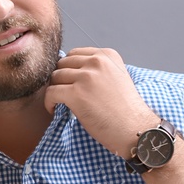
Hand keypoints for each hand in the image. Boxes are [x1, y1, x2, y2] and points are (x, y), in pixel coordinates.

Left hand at [42, 47, 159, 158]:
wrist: (134, 129)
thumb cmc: (125, 109)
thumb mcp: (117, 77)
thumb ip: (97, 69)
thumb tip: (68, 69)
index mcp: (107, 55)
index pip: (75, 54)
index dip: (69, 69)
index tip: (70, 83)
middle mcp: (97, 62)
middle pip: (62, 64)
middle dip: (61, 79)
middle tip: (64, 94)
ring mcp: (86, 77)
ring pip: (55, 77)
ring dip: (55, 91)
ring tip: (61, 103)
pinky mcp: (76, 93)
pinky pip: (51, 92)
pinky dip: (49, 102)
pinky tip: (55, 110)